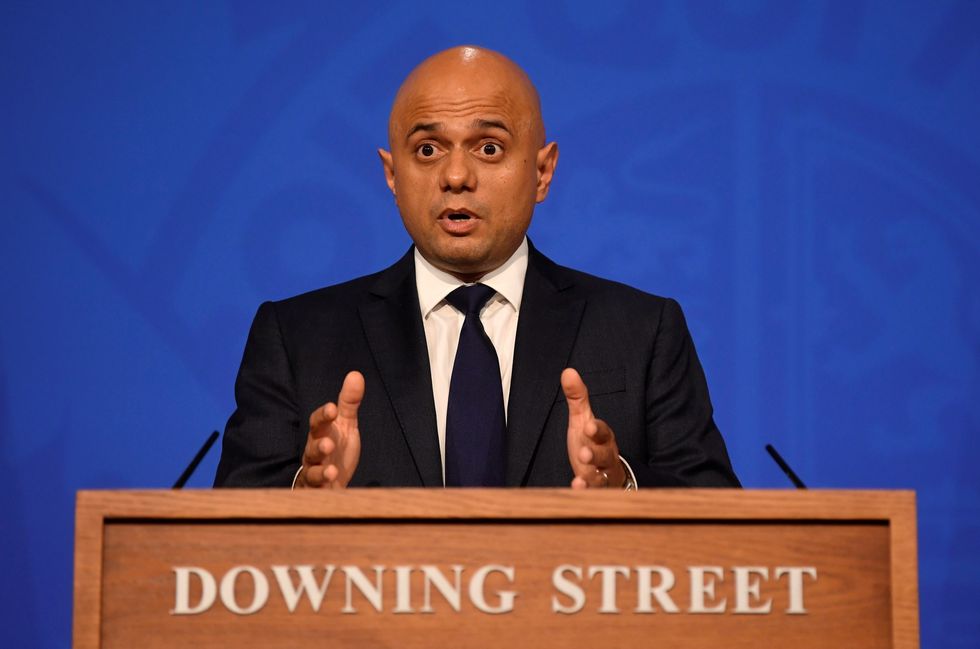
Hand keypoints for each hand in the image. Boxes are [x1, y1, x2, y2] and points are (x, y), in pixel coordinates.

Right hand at [295, 371, 363, 488]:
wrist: (332, 481)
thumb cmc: (337, 449)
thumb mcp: (346, 425)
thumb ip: (349, 402)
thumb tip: (356, 374)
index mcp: (321, 434)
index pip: (317, 423)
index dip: (323, 416)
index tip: (332, 408)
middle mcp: (314, 453)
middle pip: (311, 448)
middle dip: (318, 446)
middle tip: (328, 444)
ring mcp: (314, 473)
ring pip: (311, 473)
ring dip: (320, 472)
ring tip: (331, 471)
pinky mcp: (318, 493)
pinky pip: (317, 493)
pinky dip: (323, 492)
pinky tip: (333, 489)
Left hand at [562, 368, 625, 488]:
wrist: (608, 472)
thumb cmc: (591, 442)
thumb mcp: (583, 419)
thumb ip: (577, 398)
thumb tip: (568, 371)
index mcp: (603, 437)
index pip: (603, 431)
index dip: (597, 429)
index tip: (589, 426)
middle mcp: (606, 456)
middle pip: (604, 455)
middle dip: (595, 455)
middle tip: (584, 454)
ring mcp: (603, 476)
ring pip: (601, 478)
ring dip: (591, 478)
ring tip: (580, 478)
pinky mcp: (596, 491)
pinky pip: (593, 493)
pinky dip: (584, 492)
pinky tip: (575, 489)